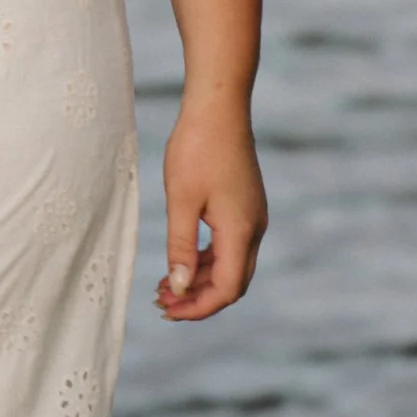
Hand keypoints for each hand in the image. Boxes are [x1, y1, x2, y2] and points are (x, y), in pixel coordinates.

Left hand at [155, 94, 267, 318]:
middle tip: (162, 303)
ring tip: (164, 285)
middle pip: (232, 281)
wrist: (219, 106)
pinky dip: (207, 259)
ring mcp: (252, 216)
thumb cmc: (197, 148)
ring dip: (201, 279)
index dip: (199, 306)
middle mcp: (254, 228)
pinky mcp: (245, 206)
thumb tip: (179, 286)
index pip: (227, 288)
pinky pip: (229, 245)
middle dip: (199, 298)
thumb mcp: (181, 200)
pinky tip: (182, 261)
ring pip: (231, 264)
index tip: (168, 310)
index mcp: (241, 230)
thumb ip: (180, 246)